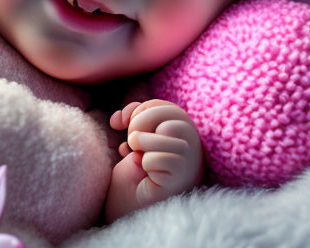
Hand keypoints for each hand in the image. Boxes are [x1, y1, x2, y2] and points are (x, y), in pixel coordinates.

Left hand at [103, 99, 203, 221]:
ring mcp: (190, 158)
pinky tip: (152, 176)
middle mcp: (191, 138)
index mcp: (181, 125)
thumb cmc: (137, 168)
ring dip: (141, 149)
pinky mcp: (183, 176)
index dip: (136, 112)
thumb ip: (132, 118)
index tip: (122, 124)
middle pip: (161, 116)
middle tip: (133, 145)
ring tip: (144, 162)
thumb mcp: (134, 134)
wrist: (135, 203)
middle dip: (137, 128)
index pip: (159, 106)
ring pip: (160, 136)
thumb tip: (118, 119)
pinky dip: (146, 166)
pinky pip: (155, 159)